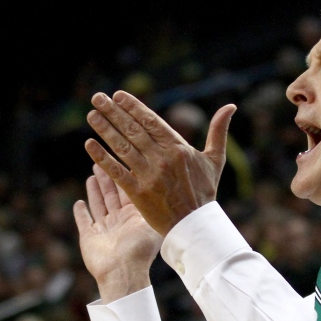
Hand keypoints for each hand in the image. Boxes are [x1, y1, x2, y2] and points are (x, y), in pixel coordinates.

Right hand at [74, 165, 162, 302]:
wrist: (123, 272)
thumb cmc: (140, 249)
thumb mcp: (150, 222)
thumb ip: (151, 203)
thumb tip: (162, 183)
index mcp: (134, 217)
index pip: (128, 190)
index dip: (124, 175)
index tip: (120, 159)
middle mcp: (120, 221)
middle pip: (112, 195)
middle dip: (107, 178)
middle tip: (101, 160)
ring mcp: (105, 230)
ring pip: (98, 205)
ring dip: (95, 191)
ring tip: (92, 174)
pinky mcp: (89, 238)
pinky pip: (84, 221)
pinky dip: (81, 213)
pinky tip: (79, 202)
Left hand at [84, 90, 235, 234]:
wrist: (195, 226)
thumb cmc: (204, 192)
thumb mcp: (214, 160)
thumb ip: (218, 132)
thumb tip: (231, 106)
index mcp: (179, 149)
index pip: (151, 122)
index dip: (133, 107)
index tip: (118, 95)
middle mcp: (162, 159)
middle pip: (133, 130)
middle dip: (113, 112)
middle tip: (97, 98)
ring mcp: (149, 176)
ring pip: (122, 147)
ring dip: (105, 129)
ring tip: (92, 115)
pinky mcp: (138, 193)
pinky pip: (117, 172)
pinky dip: (102, 158)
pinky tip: (90, 144)